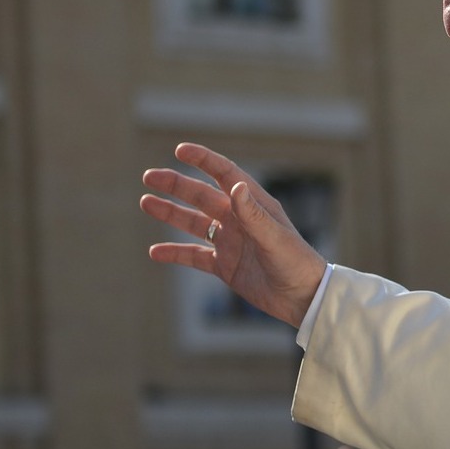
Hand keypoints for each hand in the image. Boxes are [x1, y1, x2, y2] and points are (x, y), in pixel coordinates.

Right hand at [140, 143, 327, 327]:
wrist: (304, 299)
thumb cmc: (297, 264)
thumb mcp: (275, 238)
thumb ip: (253, 214)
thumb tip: (234, 185)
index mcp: (254, 204)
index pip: (225, 174)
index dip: (203, 160)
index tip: (180, 150)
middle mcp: (239, 219)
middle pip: (201, 196)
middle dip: (176, 185)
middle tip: (149, 176)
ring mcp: (230, 242)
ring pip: (193, 222)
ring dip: (170, 212)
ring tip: (145, 202)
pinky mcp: (225, 266)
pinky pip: (194, 256)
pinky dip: (174, 253)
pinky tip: (155, 251)